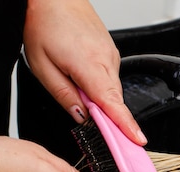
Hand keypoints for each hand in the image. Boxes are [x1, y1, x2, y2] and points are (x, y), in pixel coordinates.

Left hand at [22, 0, 146, 144]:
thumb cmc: (45, 23)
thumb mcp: (42, 66)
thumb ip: (63, 95)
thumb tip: (81, 117)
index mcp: (90, 66)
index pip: (113, 104)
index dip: (126, 125)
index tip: (137, 140)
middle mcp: (106, 61)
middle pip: (113, 101)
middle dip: (107, 117)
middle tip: (91, 121)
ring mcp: (111, 56)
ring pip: (110, 89)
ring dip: (97, 96)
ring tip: (72, 79)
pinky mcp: (110, 52)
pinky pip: (109, 77)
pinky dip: (99, 83)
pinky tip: (80, 72)